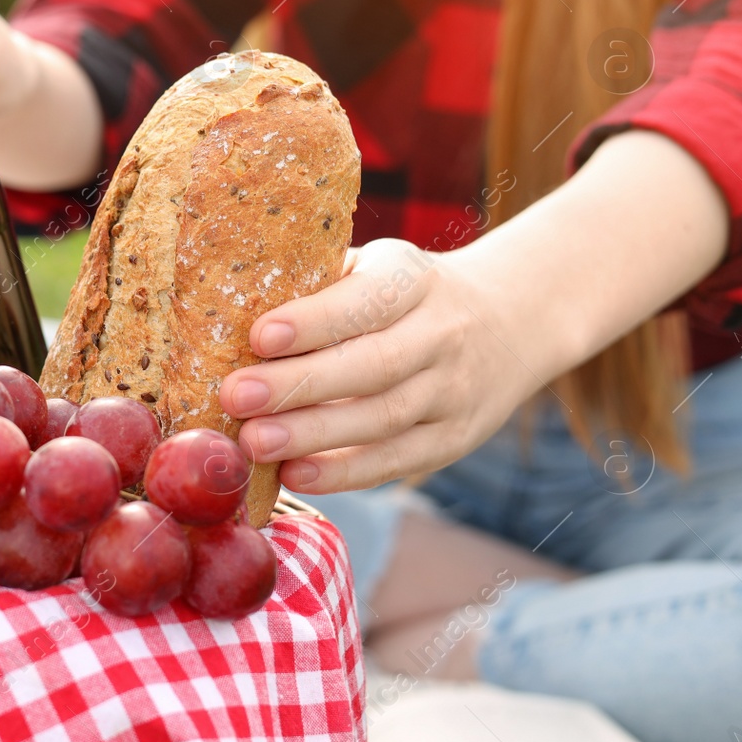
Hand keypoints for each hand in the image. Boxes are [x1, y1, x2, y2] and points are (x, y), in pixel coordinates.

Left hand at [217, 238, 553, 493]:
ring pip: (383, 418)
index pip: (366, 301)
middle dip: (300, 384)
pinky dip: (345, 473)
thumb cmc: (406, 294)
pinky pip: (397, 459)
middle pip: (373, 365)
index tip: (260, 335)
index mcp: (415, 280)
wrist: (509, 321)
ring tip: (255, 442)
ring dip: (314, 435)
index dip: (315, 320)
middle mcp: (443, 334)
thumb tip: (232, 310)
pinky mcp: (454, 437)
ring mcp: (454, 391)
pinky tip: (295, 475)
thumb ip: (321, 284)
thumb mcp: (377, 267)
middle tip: (236, 396)